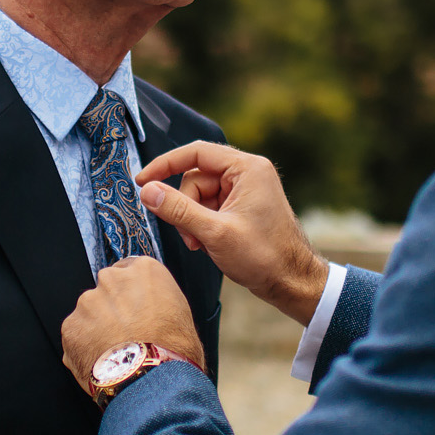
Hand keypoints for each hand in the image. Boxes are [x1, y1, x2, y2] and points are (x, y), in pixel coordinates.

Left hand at [62, 257, 205, 391]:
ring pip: (89, 311)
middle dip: (113, 307)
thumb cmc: (173, 350)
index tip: (135, 309)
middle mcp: (112, 279)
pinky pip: (76, 333)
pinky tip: (101, 360)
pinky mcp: (71, 325)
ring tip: (114, 351)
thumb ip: (160, 302)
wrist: (151, 377)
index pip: (131, 271)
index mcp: (144, 270)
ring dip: (97, 327)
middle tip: (126, 332)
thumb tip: (155, 313)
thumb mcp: (182, 314)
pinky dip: (84, 346)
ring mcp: (88, 301)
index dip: (133, 294)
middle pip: (108, 288)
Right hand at [136, 142, 330, 324]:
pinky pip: (209, 207)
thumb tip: (147, 191)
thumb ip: (178, 209)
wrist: (292, 281)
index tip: (142, 181)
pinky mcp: (241, 207)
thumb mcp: (214, 233)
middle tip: (187, 235)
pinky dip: (202, 224)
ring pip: (199, 195)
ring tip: (200, 243)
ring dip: (192, 219)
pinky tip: (206, 244)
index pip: (196, 153)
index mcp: (248, 169)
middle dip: (184, 206)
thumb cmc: (265, 257)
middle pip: (196, 177)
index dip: (165, 165)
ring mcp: (245, 191)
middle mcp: (248, 173)